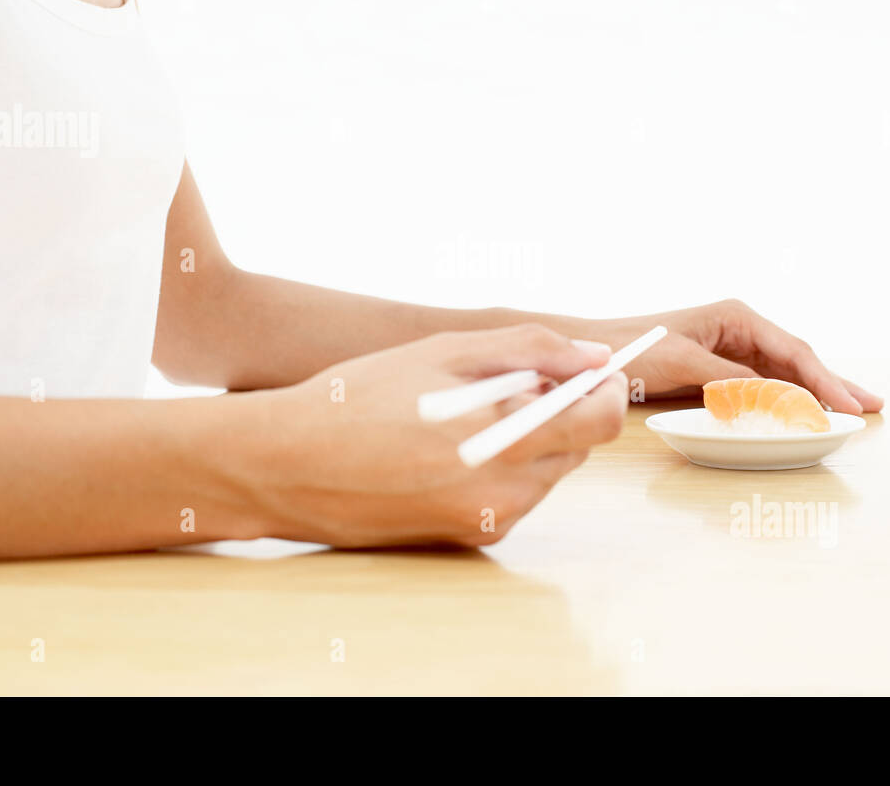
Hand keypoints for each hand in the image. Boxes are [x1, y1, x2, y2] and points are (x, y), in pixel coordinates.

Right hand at [246, 324, 627, 546]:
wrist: (283, 466)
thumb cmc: (357, 399)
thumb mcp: (445, 351)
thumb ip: (531, 349)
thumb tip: (593, 356)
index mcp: (506, 444)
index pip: (601, 422)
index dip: (605, 390)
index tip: (592, 370)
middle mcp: (506, 496)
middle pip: (575, 448)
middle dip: (558, 411)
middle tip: (503, 382)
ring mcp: (487, 524)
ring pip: (543, 473)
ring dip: (527, 440)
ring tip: (461, 414)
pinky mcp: (466, 540)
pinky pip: (511, 497)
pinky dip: (498, 467)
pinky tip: (445, 448)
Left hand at [580, 300, 882, 413]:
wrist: (600, 350)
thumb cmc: (636, 348)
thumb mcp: (683, 361)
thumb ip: (728, 377)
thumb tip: (770, 395)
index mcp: (737, 317)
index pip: (793, 351)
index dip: (824, 381)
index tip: (848, 405)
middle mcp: (742, 329)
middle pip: (799, 360)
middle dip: (834, 384)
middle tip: (872, 407)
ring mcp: (734, 349)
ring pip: (786, 375)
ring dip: (817, 393)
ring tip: (854, 410)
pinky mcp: (723, 369)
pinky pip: (765, 386)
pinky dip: (790, 400)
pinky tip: (809, 412)